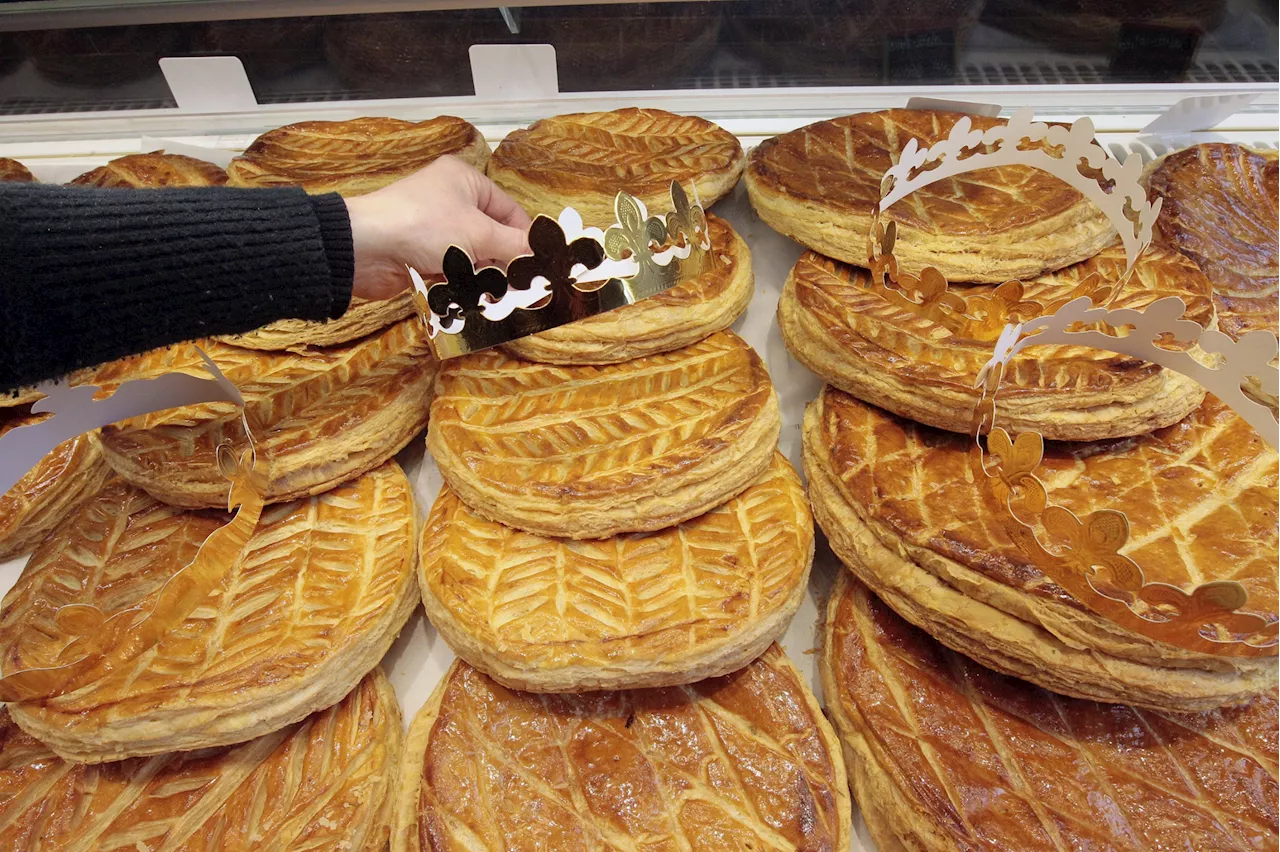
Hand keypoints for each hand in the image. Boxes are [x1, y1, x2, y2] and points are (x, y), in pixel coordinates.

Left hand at [345, 155, 531, 300]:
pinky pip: (452, 269)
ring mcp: (434, 228)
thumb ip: (515, 247)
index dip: (525, 239)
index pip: (510, 211)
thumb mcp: (479, 234)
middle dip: (504, 262)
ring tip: (496, 296)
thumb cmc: (425, 227)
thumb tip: (547, 256)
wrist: (364, 248)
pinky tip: (470, 298)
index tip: (540, 267)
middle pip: (492, 235)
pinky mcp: (421, 253)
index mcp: (465, 180)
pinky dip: (461, 283)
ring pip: (473, 256)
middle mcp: (450, 199)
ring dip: (482, 276)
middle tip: (521, 287)